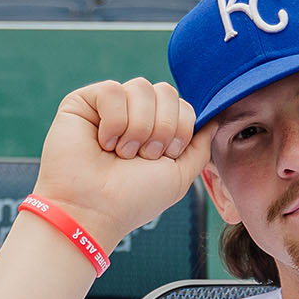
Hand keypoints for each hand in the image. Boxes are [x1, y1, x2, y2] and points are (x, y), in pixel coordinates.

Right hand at [32, 78, 207, 250]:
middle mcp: (133, 113)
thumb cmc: (134, 198)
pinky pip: (112, 90)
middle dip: (162, 128)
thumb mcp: (179, 175)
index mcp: (156, 129)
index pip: (183, 104)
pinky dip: (113, 121)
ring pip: (141, 87)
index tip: (164, 156)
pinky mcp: (83, 101)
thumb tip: (214, 118)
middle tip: (142, 156)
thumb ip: (200, 146)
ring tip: (122, 152)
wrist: (94, 211)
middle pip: (166, 90)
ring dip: (138, 127)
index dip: (181, 128)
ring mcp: (108, 106)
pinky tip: (102, 142)